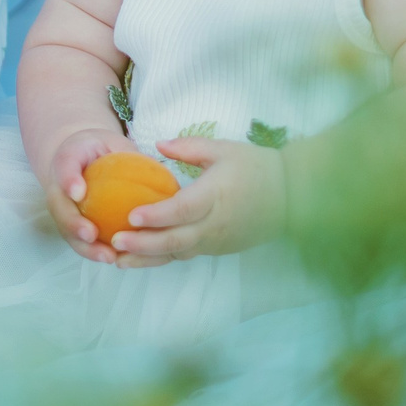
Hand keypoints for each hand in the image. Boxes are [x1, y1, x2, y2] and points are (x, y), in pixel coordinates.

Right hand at [41, 126, 133, 263]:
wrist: (82, 158)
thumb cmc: (101, 150)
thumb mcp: (112, 142)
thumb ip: (125, 153)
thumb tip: (151, 169)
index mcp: (67, 159)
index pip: (65, 167)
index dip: (69, 180)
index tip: (78, 192)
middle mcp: (58, 187)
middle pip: (60, 208)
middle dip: (73, 223)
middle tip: (91, 234)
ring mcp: (62, 209)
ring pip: (68, 231)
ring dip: (85, 247)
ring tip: (107, 256)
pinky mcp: (71, 226)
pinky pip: (80, 242)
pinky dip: (95, 252)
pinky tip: (115, 260)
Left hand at [109, 136, 285, 267]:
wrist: (291, 195)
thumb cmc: (256, 166)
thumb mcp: (223, 149)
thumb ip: (188, 147)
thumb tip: (157, 144)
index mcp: (215, 196)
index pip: (182, 210)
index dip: (156, 215)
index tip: (131, 216)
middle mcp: (214, 224)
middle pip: (175, 240)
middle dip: (143, 244)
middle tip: (114, 242)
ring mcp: (216, 241)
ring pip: (178, 254)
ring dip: (148, 259)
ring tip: (118, 260)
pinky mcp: (218, 249)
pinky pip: (187, 255)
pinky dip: (164, 257)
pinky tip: (142, 258)